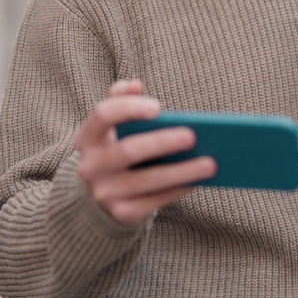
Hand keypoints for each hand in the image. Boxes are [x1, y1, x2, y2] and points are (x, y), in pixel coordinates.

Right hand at [74, 79, 215, 225]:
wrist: (99, 199)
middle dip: (161, 143)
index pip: (102, 115)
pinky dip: (177, 190)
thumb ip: (120, 101)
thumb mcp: (111, 129)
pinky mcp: (121, 213)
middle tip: (192, 136)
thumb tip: (135, 84)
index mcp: (88, 138)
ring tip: (210, 164)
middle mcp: (90, 167)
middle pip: (128, 151)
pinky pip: (154, 202)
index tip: (159, 107)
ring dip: (181, 171)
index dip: (129, 109)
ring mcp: (104, 193)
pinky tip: (196, 182)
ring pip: (147, 180)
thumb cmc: (114, 151)